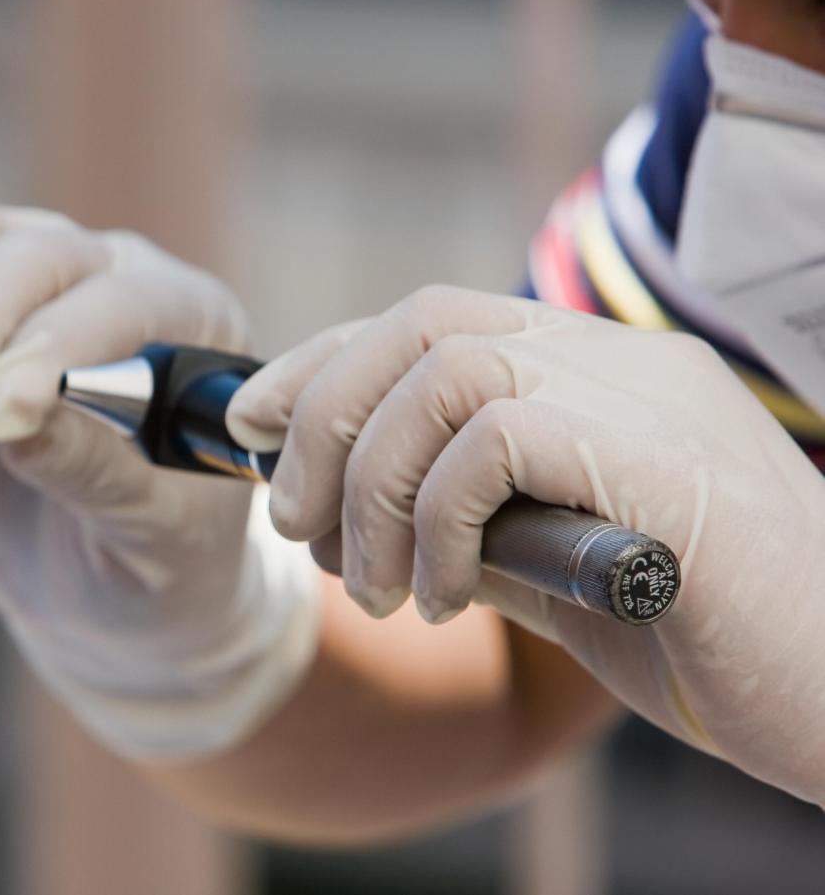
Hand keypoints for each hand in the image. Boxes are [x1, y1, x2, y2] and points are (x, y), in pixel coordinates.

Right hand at [0, 193, 318, 759]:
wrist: (100, 585)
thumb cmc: (150, 560)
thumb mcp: (149, 537)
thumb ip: (96, 472)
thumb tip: (13, 420)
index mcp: (189, 319)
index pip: (122, 298)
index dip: (56, 345)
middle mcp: (108, 274)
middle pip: (28, 249)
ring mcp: (26, 274)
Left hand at [227, 285, 824, 803]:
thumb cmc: (709, 639)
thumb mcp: (550, 576)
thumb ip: (465, 529)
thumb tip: (347, 521)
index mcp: (592, 375)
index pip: (426, 320)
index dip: (321, 364)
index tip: (251, 425)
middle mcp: (618, 360)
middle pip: (419, 322)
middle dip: (322, 416)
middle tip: (294, 522)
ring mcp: (645, 395)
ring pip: (443, 371)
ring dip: (372, 484)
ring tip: (377, 586)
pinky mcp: (659, 455)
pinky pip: (494, 437)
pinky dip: (438, 518)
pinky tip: (452, 597)